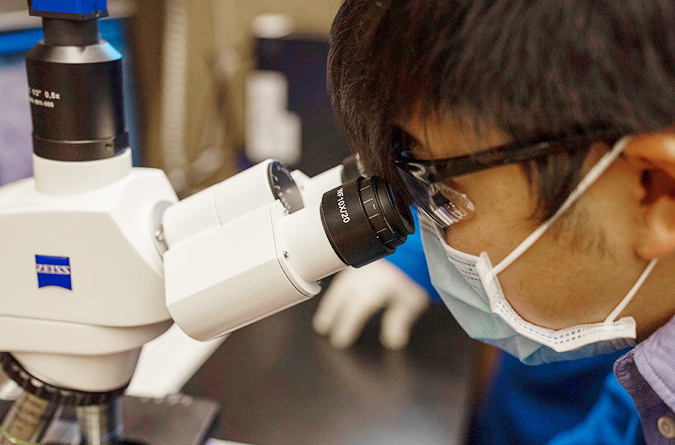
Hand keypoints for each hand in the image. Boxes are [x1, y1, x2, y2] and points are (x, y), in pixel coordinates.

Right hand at [313, 259, 429, 349]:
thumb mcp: (411, 301)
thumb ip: (399, 320)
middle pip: (345, 294)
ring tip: (322, 322)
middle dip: (333, 313)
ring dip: (329, 305)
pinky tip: (331, 303)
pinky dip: (333, 293)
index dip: (348, 323)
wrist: (408, 253)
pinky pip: (340, 279)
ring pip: (339, 286)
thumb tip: (392, 340)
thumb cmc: (410, 278)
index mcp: (380, 283)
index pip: (360, 304)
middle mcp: (367, 274)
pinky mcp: (356, 264)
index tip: (340, 339)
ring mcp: (360, 267)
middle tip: (324, 330)